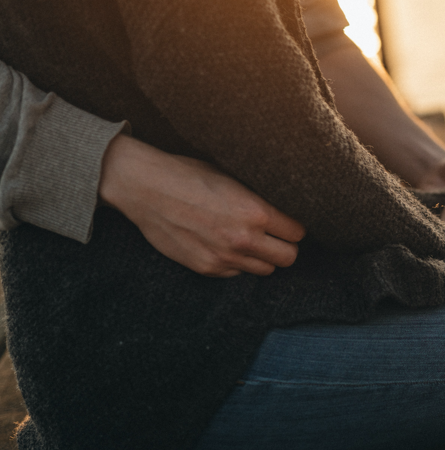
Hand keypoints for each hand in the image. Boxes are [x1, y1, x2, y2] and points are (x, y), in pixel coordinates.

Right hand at [99, 134, 304, 276]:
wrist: (144, 187)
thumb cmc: (187, 175)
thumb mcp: (231, 179)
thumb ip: (257, 201)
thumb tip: (280, 213)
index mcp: (255, 212)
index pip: (296, 233)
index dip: (294, 228)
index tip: (288, 225)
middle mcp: (244, 239)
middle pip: (288, 258)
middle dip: (285, 247)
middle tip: (276, 237)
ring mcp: (225, 257)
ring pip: (264, 270)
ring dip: (262, 258)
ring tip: (249, 242)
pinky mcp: (206, 268)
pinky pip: (236, 273)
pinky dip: (236, 264)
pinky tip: (224, 245)